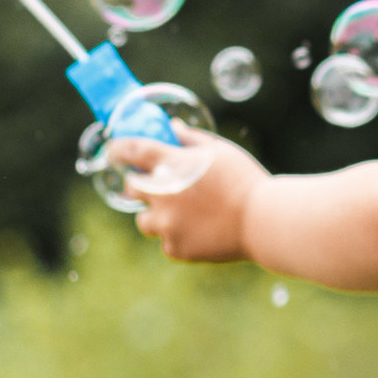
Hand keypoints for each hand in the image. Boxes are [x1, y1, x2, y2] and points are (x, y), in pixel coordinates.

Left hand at [116, 128, 269, 263]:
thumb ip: (191, 139)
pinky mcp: (176, 248)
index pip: (131, 151)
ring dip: (158, 215)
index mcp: (172, 165)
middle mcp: (162, 195)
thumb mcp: (220, 151)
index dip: (118, 149)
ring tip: (185, 214)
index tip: (114, 150)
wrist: (262, 222)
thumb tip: (172, 128)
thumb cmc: (244, 181)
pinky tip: (200, 230)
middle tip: (159, 186)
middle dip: (140, 186)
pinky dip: (177, 236)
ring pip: (146, 220)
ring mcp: (167, 224)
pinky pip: (166, 241)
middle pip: (132, 188)